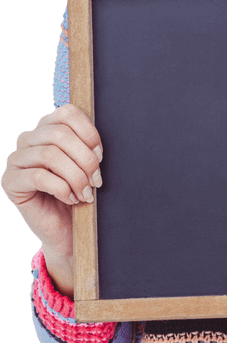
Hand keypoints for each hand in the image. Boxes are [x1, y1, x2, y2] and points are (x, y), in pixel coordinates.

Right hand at [1, 104, 102, 294]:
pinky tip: (71, 199)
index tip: (101, 156)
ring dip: (75, 176)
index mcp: (46, 128)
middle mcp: (27, 139)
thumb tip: (96, 144)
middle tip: (97, 181)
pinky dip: (62, 189)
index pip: (67, 112)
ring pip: (50, 155)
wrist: (67, 231)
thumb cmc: (79, 194)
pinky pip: (39, 177)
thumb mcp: (86, 166)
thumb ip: (87, 146)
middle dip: (85, 159)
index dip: (88, 132)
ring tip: (86, 193)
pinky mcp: (10, 181)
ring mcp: (15, 160)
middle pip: (59, 134)